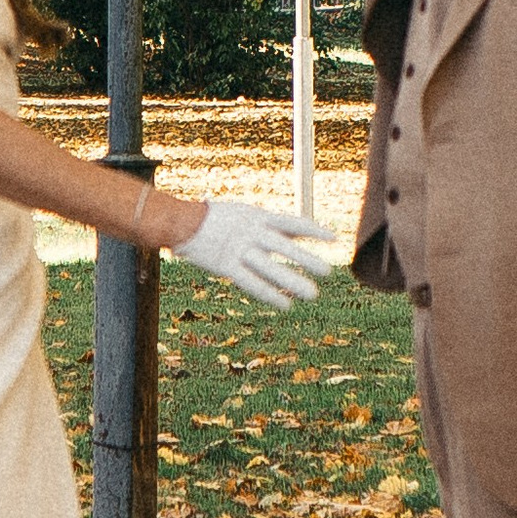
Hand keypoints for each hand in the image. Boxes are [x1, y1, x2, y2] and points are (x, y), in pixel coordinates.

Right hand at [166, 191, 336, 308]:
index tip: (333, 239)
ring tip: (313, 294)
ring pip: (271, 268)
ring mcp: (239, 250)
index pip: (292, 222)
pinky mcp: (226, 266)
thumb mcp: (248, 213)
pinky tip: (285, 304)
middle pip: (285, 247)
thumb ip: (272, 224)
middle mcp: (252, 232)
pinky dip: (270, 293)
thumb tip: (299, 232)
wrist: (183, 222)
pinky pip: (251, 283)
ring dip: (293, 281)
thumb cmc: (219, 218)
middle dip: (307, 260)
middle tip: (329, 272)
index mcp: (259, 216)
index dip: (313, 230)